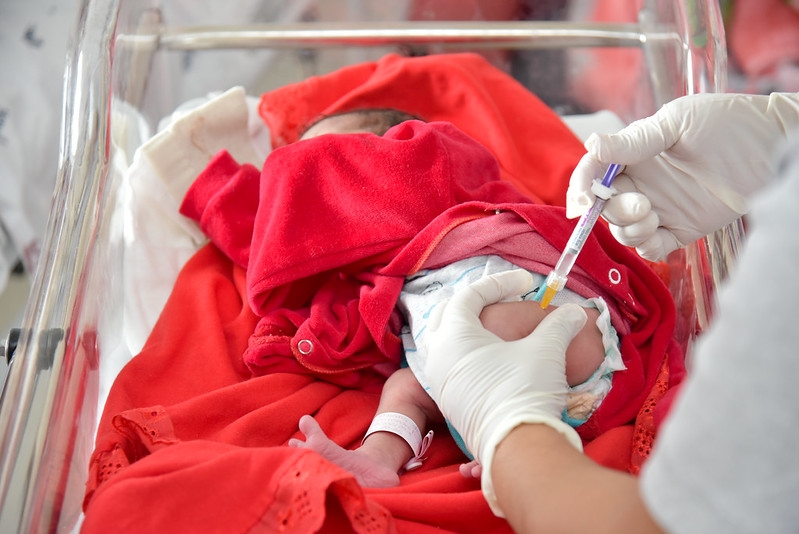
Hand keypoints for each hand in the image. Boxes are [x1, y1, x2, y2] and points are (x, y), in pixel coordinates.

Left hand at [425, 270, 586, 514]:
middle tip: (502, 298)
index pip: (470, 295)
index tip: (526, 282)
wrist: (516, 447)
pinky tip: (491, 358)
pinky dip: (467, 353)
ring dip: (468, 328)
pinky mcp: (448, 402)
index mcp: (454, 335)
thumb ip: (558, 325)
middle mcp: (437, 355)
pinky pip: (450, 365)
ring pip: (445, 341)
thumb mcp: (545, 350)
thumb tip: (575, 313)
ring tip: (495, 327)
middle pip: (449, 314)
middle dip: (475, 301)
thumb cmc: (524, 389)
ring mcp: (439, 381)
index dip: (499, 282)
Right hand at [566, 92, 798, 260]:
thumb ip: (634, 141)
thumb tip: (591, 143)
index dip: (581, 186)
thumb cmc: (728, 123)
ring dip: (629, 229)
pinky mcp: (679, 229)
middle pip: (605, 206)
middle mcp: (642, 182)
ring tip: (653, 217)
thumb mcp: (677, 124)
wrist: (772, 146)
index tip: (582, 200)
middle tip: (640, 204)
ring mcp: (660, 207)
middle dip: (612, 210)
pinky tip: (657, 234)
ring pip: (623, 229)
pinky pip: (649, 248)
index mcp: (634, 154)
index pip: (594, 171)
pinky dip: (645, 247)